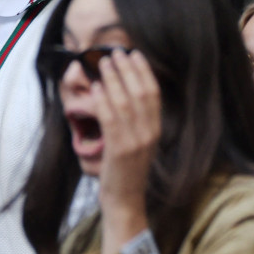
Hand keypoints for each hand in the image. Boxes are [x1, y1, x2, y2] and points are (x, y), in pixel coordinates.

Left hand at [93, 50, 160, 253]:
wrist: (125, 201)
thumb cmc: (124, 171)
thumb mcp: (134, 143)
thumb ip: (132, 122)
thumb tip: (118, 93)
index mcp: (155, 130)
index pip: (153, 93)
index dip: (143, 72)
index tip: (134, 54)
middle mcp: (149, 133)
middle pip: (140, 93)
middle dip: (128, 69)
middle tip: (116, 52)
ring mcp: (136, 141)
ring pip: (125, 102)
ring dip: (113, 79)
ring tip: (102, 63)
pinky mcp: (120, 150)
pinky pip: (111, 119)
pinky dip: (104, 100)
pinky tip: (97, 88)